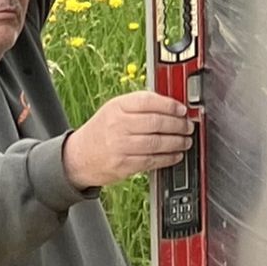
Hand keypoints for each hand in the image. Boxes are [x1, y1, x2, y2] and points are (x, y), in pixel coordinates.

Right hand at [64, 92, 191, 190]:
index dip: (169, 105)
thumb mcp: (114, 111)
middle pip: (156, 122)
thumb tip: (172, 106)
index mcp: (116, 107)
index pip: (147, 101)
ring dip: (177, 142)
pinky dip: (168, 158)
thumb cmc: (102, 131)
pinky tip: (176, 155)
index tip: (182, 109)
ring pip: (156, 143)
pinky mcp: (124, 164)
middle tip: (188, 127)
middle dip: (178, 125)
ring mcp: (120, 146)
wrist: (78, 157)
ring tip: (186, 141)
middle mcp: (117, 125)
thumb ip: (140, 106)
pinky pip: (152, 160)